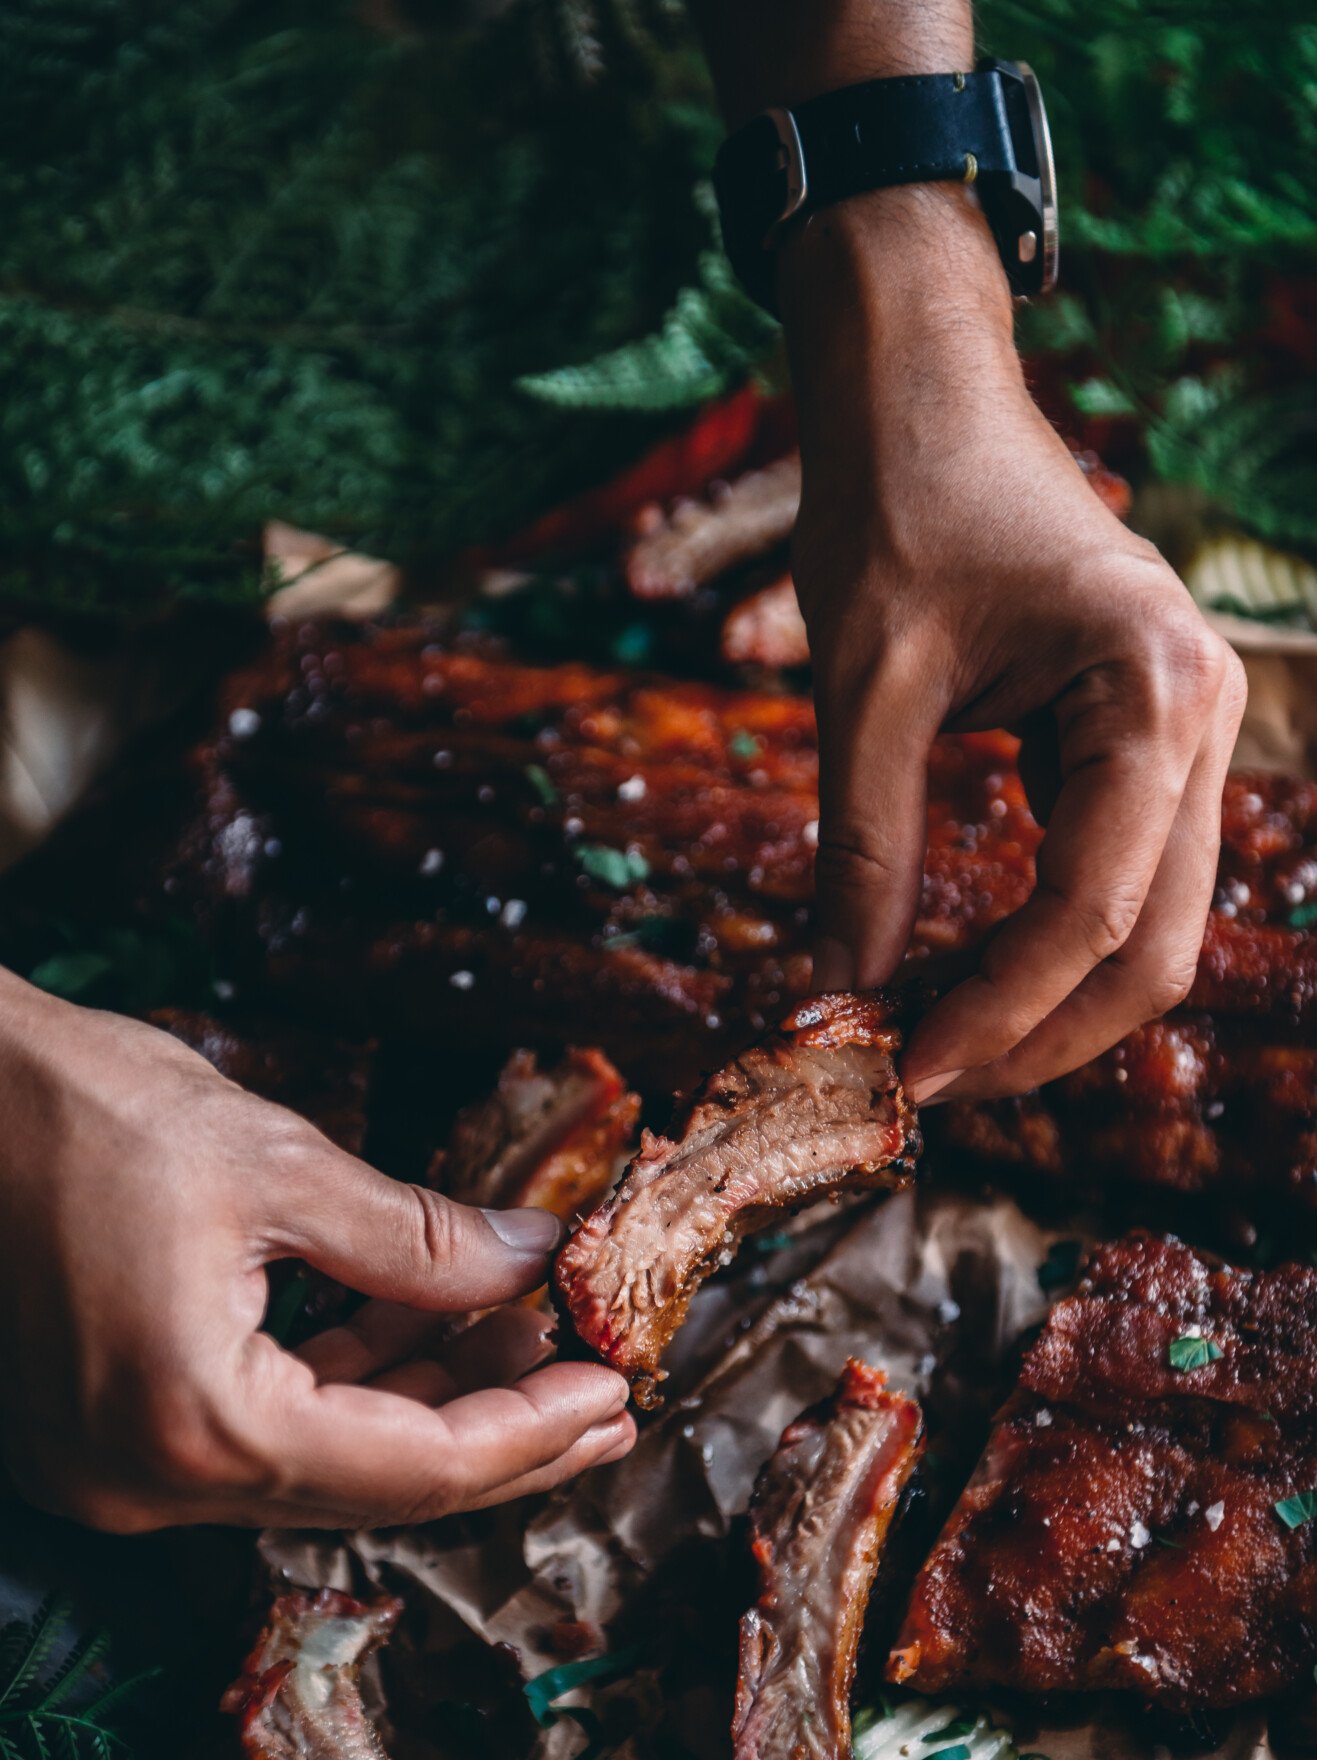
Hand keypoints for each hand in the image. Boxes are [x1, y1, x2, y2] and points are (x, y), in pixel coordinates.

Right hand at [0, 944, 634, 1532]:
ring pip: (317, 1462)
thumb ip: (422, 1242)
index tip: (613, 1390)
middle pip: (370, 1486)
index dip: (528, 1431)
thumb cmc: (84, 1109)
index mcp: (195, 1425)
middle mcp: (147, 1480)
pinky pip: (258, 1432)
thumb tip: (531, 1266)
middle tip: (602, 1399)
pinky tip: (420, 1328)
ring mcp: (114, 1466)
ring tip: (526, 1345)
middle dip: (496, 1434)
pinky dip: (344, 1384)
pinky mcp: (101, 1428)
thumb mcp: (281, 1165)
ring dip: (424, 1403)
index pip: (411, 1466)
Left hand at [783, 185, 1246, 1102]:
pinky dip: (1052, 944)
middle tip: (919, 1082)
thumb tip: (839, 1000)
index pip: (1092, 911)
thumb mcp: (864, 693)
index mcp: (1153, 691)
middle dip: (1036, 1032)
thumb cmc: (894, 507)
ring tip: (933, 1042)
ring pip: (1152, 927)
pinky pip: (1123, 877)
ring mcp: (1190, 729)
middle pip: (1152, 946)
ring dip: (1050, 1003)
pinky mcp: (1149, 741)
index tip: (903, 1073)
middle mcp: (1204, 715)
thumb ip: (863, 855)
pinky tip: (964, 974)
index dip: (998, 1011)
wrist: (923, 392)